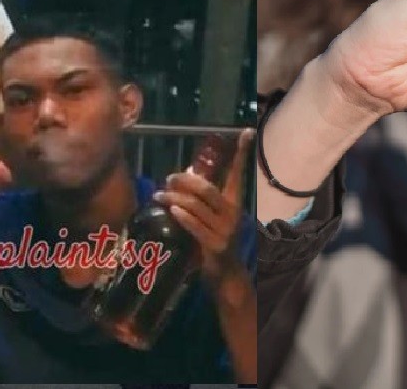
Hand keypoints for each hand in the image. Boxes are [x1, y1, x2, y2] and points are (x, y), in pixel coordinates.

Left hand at [155, 130, 252, 281]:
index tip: (247, 132)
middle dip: (185, 180)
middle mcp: (233, 213)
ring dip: (174, 198)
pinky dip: (182, 216)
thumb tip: (182, 178)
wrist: (225, 274)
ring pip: (196, 206)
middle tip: (168, 178)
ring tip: (159, 195)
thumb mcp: (213, 217)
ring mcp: (224, 230)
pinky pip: (195, 226)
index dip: (242, 153)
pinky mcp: (214, 245)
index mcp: (235, 203)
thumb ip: (203, 200)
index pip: (239, 174)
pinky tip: (171, 210)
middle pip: (208, 189)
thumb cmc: (215, 240)